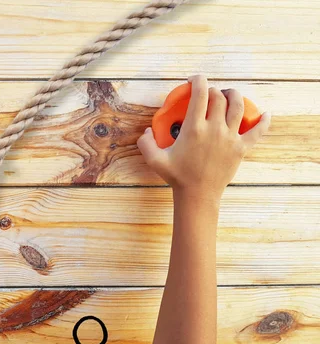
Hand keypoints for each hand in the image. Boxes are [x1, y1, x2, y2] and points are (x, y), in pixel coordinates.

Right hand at [138, 75, 270, 204]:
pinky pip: (257, 131)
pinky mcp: (241, 148)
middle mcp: (214, 128)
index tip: (195, 79)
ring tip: (230, 94)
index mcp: (194, 128)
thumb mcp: (155, 160)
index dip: (198, 81)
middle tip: (208, 93)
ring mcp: (230, 138)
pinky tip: (265, 114)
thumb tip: (146, 130)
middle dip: (214, 90)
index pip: (200, 94)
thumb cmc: (177, 177)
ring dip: (235, 95)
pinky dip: (263, 121)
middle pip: (219, 97)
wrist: (198, 195)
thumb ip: (146, 143)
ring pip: (238, 106)